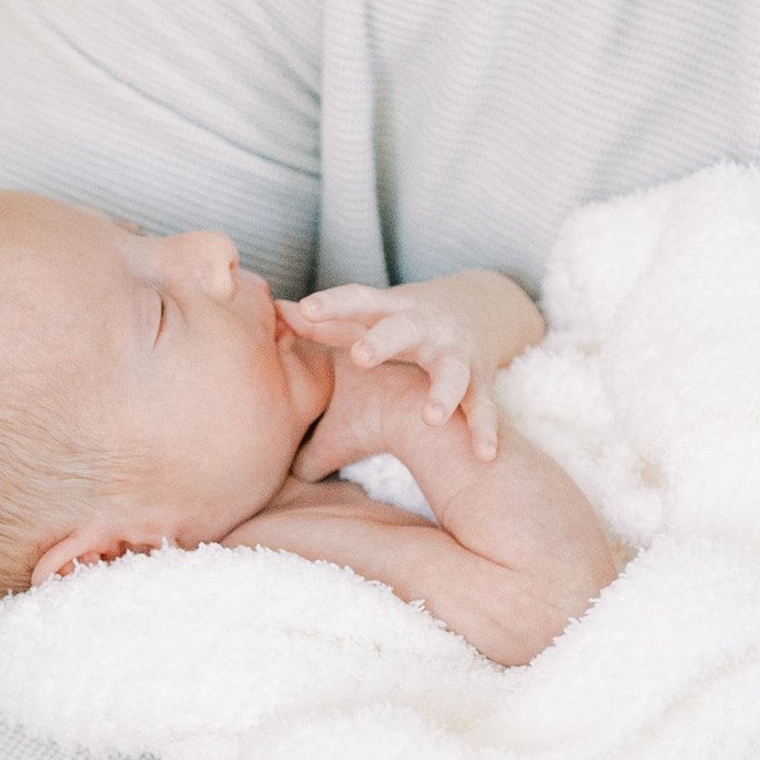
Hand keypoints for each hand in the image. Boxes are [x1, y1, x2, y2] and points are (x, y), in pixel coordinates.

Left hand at [284, 273, 539, 461]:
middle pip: (402, 330)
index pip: (356, 303)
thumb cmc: (397, 328)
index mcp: (389, 313)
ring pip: (452, 372)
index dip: (330, 306)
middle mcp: (425, 328)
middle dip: (383, 341)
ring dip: (443, 393)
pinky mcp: (481, 380)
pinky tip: (484, 456)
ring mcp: (456, 353)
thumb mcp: (363, 323)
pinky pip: (484, 408)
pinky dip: (485, 431)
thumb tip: (274, 315)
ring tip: (432, 417)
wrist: (478, 309)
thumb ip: (320, 326)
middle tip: (360, 355)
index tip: (302, 310)